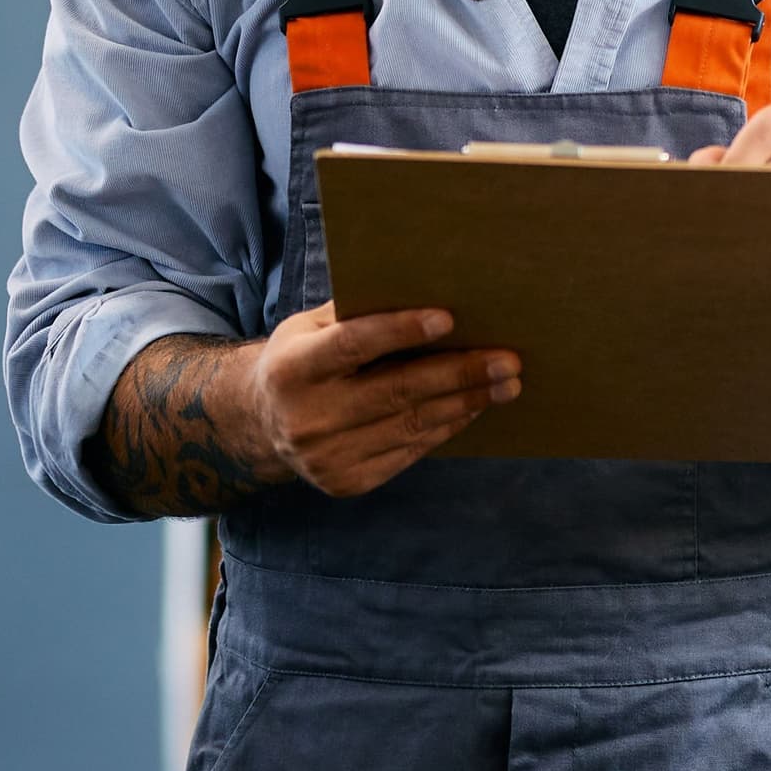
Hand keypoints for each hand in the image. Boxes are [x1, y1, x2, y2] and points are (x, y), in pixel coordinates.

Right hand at [89, 305, 519, 513]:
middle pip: (396, 391)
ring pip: (411, 424)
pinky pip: (409, 451)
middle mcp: (306, 417)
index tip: (449, 318)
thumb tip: (428, 288)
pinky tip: (473, 407)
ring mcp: (326, 456)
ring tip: (507, 383)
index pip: (353, 345)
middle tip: (508, 359)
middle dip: (460, 373)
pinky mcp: (346, 482)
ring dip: (466, 402)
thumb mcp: (308, 328)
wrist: (261, 425)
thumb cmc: (301, 359)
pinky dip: (446, 427)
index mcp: (292, 368)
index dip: (401, 331)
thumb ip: (355, 313)